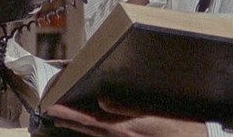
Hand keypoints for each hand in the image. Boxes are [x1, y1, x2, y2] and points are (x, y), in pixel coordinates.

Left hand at [46, 100, 207, 136]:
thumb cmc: (180, 127)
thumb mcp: (156, 116)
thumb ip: (128, 108)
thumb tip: (102, 100)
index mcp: (126, 129)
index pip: (91, 120)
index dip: (71, 114)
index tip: (53, 107)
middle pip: (90, 130)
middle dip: (70, 120)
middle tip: (51, 111)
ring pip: (97, 135)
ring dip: (80, 127)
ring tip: (65, 119)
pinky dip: (96, 132)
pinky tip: (93, 128)